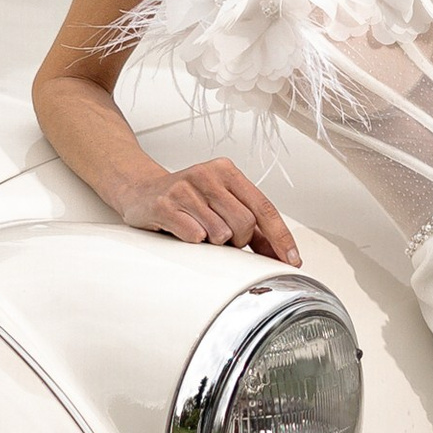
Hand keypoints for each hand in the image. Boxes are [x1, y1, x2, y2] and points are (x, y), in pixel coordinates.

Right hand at [119, 156, 300, 262]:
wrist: (140, 192)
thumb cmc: (186, 201)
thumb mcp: (220, 205)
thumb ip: (250, 226)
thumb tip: (278, 252)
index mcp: (227, 172)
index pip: (264, 207)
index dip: (280, 237)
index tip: (291, 260)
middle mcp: (208, 174)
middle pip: (245, 224)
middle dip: (239, 241)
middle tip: (222, 239)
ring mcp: (185, 188)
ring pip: (220, 233)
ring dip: (213, 242)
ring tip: (199, 230)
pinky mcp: (165, 204)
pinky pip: (194, 235)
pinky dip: (193, 240)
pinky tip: (184, 231)